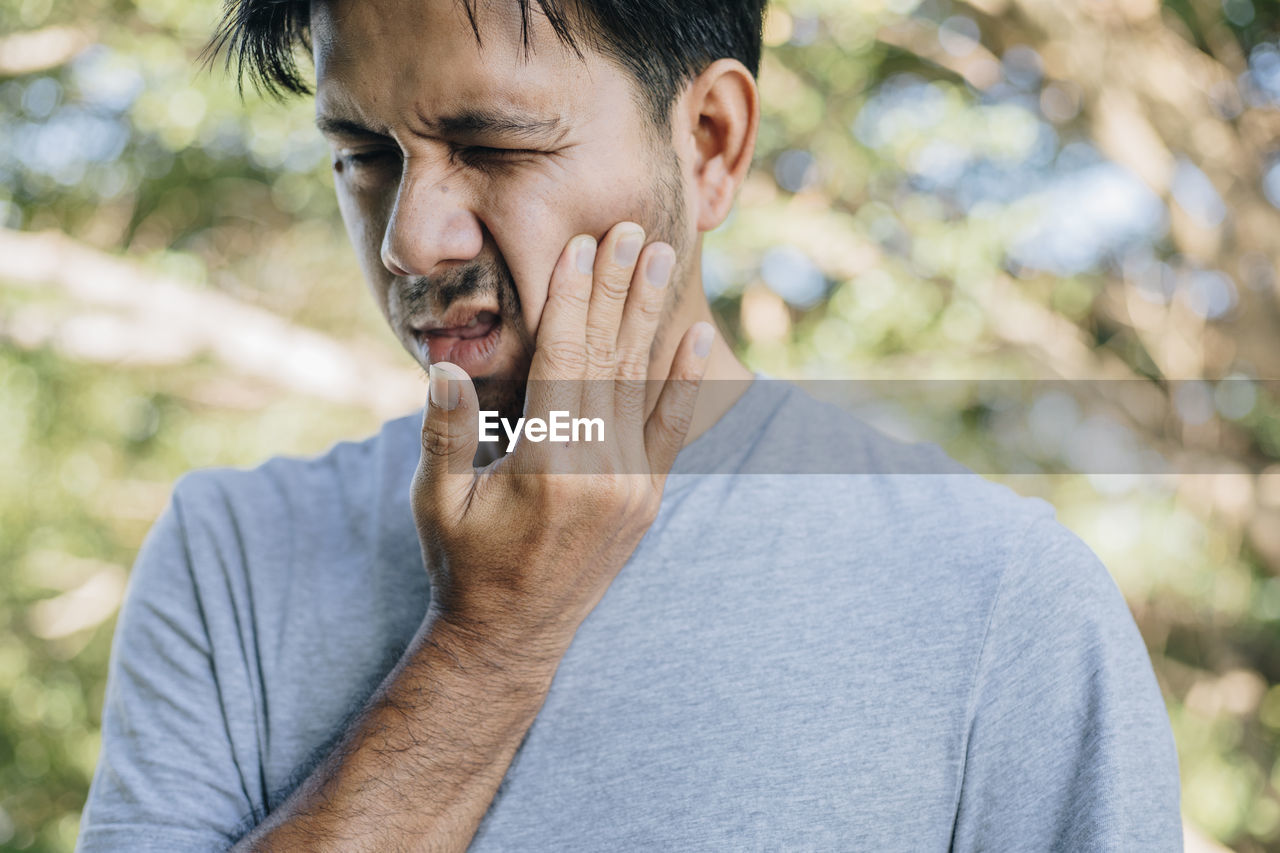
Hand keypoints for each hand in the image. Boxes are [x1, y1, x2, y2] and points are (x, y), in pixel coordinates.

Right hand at [410, 222, 714, 658]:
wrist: (511, 637)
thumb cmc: (464, 565)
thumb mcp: (438, 502)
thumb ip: (444, 434)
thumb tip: (443, 368)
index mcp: (547, 466)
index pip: (565, 361)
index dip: (574, 299)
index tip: (583, 246)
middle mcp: (600, 472)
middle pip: (610, 359)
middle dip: (619, 288)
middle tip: (633, 228)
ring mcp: (632, 488)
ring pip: (643, 384)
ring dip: (651, 316)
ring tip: (662, 258)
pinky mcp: (646, 500)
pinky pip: (671, 429)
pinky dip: (685, 380)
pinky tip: (700, 335)